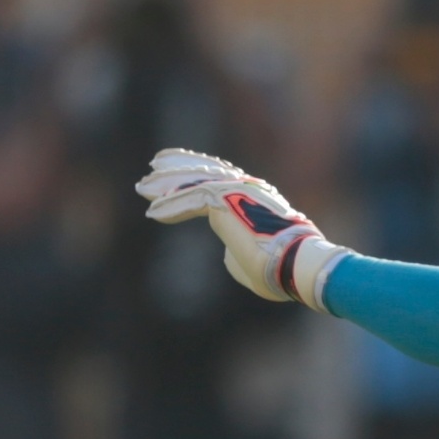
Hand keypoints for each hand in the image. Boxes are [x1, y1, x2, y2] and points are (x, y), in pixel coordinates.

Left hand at [135, 149, 350, 310]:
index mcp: (255, 199)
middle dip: (177, 168)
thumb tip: (228, 252)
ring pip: (193, 181)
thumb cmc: (279, 270)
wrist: (295, 265)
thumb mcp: (252, 259)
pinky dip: (170, 207)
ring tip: (143, 187)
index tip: (176, 180)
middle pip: (204, 171)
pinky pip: (189, 200)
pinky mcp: (223, 199)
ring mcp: (235, 191)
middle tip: (153, 168)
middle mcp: (246, 188)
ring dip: (166, 185)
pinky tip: (151, 213)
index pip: (221, 180)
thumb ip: (236, 248)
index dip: (196, 177)